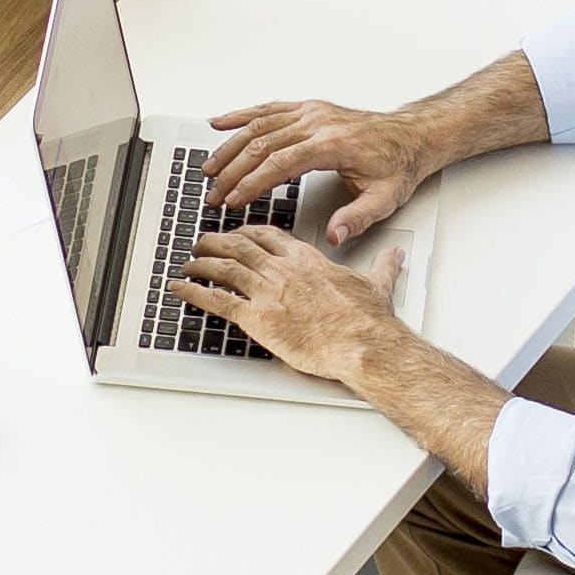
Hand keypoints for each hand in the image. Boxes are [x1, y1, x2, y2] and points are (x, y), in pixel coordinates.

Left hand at [166, 226, 413, 383]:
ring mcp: (267, 291)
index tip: (237, 232)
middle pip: (239, 245)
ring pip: (223, 267)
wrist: (363, 343)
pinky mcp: (257, 317)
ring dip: (200, 263)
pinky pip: (217, 299)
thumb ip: (382, 266)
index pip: (268, 234)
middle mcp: (283, 269)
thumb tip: (394, 255)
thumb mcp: (377, 283)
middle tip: (202, 242)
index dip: (246, 231)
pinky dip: (194, 292)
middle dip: (216, 242)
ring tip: (188, 263)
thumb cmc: (367, 320)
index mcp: (307, 258)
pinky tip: (180, 289)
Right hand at [201, 95, 445, 244]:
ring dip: (229, 146)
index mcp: (332, 144)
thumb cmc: (397, 166)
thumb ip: (357, 218)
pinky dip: (241, 115)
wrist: (411, 136)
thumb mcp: (384, 199)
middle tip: (213, 193)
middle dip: (232, 171)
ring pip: (259, 125)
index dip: (252, 183)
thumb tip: (335, 236)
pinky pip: (269, 109)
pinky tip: (220, 123)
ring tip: (208, 167)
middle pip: (262, 144)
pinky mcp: (309, 109)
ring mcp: (311, 113)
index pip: (279, 164)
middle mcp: (318, 123)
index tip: (233, 200)